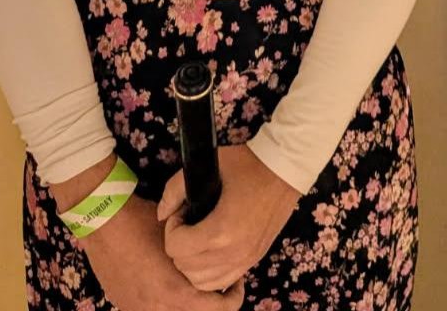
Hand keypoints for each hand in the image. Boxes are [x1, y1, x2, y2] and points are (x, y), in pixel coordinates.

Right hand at [80, 195, 243, 310]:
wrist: (102, 222)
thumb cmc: (143, 222)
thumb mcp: (179, 237)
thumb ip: (198, 256)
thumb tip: (217, 260)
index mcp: (173, 294)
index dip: (233, 298)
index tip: (236, 281)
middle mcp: (155, 310)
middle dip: (212, 304)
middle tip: (222, 284)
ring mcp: (137, 310)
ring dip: (190, 305)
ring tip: (197, 284)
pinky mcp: (125, 306)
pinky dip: (168, 305)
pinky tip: (171, 285)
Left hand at [158, 144, 301, 291]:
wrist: (285, 169)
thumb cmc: (248, 164)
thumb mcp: (211, 166)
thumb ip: (176, 188)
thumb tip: (161, 214)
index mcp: (220, 230)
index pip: (176, 248)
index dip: (172, 228)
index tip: (182, 213)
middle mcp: (233, 252)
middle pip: (185, 268)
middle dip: (179, 245)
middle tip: (188, 224)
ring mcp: (245, 259)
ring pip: (202, 282)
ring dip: (192, 263)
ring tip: (198, 238)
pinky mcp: (254, 259)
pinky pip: (222, 281)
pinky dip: (210, 273)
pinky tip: (212, 251)